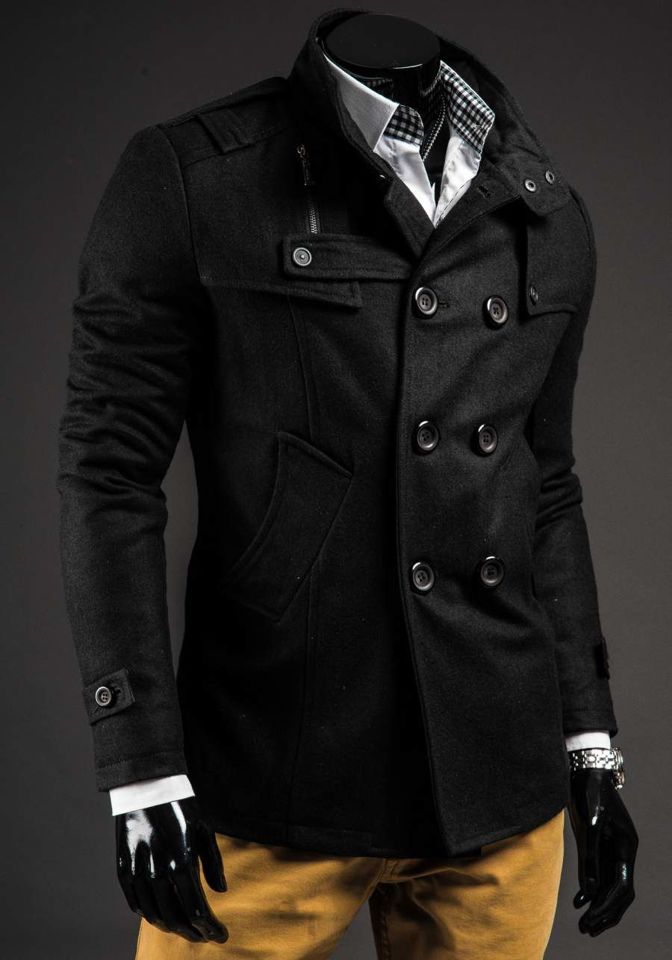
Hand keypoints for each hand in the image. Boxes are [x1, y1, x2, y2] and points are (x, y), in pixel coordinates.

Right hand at [115, 795, 228, 942]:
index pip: (197, 910)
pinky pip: (135, 903)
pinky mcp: (123, 869)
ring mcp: (138, 871)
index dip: (210, 928)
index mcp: (182, 860)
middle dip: (193, 933)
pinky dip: (149, 914)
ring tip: (185, 929)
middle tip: (204, 936)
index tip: (220, 935)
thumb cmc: (180, 806)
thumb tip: (221, 891)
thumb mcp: (204, 829)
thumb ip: (213, 863)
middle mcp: (158, 870)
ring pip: (154, 915)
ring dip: (172, 927)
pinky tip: (161, 915)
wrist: (146, 785)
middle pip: (176, 918)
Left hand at [568, 768, 637, 935]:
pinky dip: (590, 889)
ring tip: (585, 924)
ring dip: (599, 905)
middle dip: (605, 913)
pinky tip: (579, 901)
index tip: (591, 922)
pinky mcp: (598, 843)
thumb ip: (590, 858)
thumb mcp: (589, 824)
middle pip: (620, 892)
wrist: (584, 768)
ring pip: (610, 885)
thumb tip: (590, 893)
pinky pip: (598, 873)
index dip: (607, 908)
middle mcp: (623, 850)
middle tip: (587, 930)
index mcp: (627, 847)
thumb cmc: (589, 791)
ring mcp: (611, 847)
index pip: (623, 888)